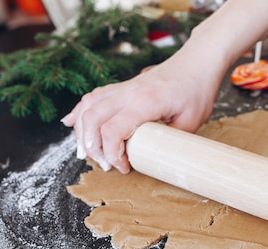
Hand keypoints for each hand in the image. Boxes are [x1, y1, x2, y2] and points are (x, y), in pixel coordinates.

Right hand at [61, 54, 220, 172]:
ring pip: (87, 107)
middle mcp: (128, 92)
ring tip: (87, 153)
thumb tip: (156, 161)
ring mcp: (122, 87)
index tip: (124, 167)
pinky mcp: (121, 87)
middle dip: (92, 147)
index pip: (112, 130)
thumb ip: (170, 142)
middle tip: (106, 165)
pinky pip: (92, 97)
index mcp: (145, 102)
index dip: (112, 154)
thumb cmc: (197, 90)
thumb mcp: (190, 122)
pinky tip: (70, 123)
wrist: (197, 62)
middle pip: (92, 119)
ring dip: (81, 132)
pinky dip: (78, 112)